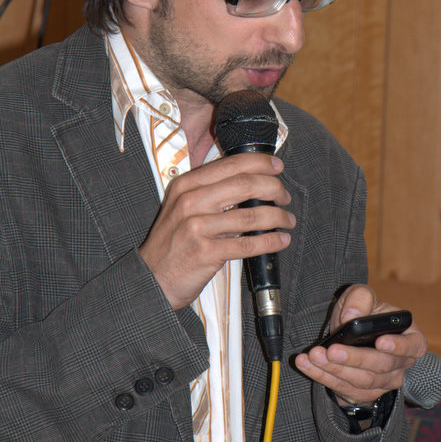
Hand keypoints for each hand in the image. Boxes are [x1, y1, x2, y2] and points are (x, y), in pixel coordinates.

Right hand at [139, 153, 294, 309]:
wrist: (152, 278)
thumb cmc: (172, 243)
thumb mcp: (183, 208)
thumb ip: (210, 192)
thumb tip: (251, 181)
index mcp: (187, 185)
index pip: (231, 164)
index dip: (260, 163)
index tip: (278, 166)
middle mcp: (190, 201)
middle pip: (244, 184)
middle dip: (273, 188)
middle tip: (284, 196)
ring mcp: (197, 226)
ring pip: (250, 214)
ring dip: (277, 216)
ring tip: (287, 220)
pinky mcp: (205, 252)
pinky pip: (248, 244)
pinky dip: (270, 242)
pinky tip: (280, 241)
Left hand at [294, 284, 427, 405]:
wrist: (349, 332)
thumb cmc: (363, 312)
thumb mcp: (361, 296)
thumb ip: (360, 299)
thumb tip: (352, 315)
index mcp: (410, 338)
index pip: (413, 346)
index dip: (399, 346)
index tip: (380, 342)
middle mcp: (401, 364)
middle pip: (380, 367)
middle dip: (353, 359)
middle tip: (332, 350)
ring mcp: (383, 383)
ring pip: (361, 381)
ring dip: (334, 370)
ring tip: (313, 355)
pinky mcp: (363, 394)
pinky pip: (344, 390)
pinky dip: (323, 377)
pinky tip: (307, 365)